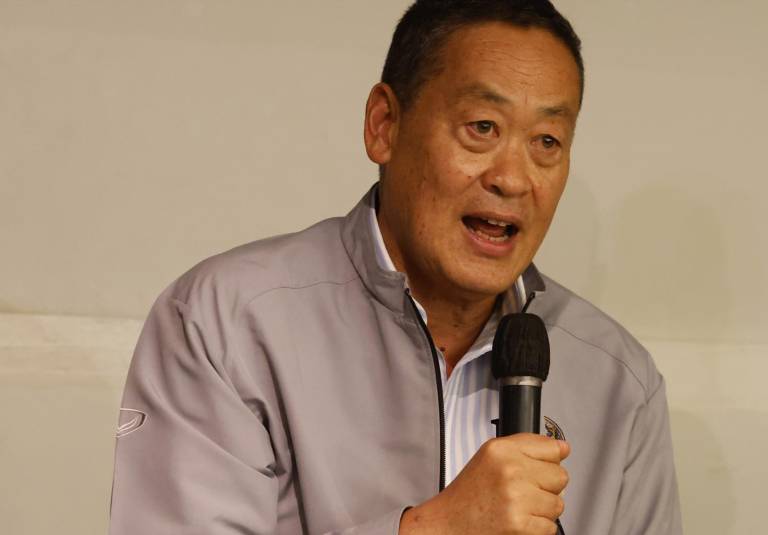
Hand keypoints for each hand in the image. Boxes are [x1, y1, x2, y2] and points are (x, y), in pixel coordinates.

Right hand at [399, 434, 569, 534]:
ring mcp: (516, 497)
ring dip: (543, 510)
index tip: (538, 468)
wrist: (449, 524)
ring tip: (520, 507)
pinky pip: (551, 526)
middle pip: (560, 476)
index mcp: (501, 449)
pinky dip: (538, 528)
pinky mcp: (520, 524)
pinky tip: (518, 520)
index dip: (548, 461)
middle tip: (524, 491)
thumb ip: (526, 447)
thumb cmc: (470, 493)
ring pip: (558, 503)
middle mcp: (509, 470)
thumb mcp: (490, 457)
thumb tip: (563, 447)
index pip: (553, 448)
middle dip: (546, 486)